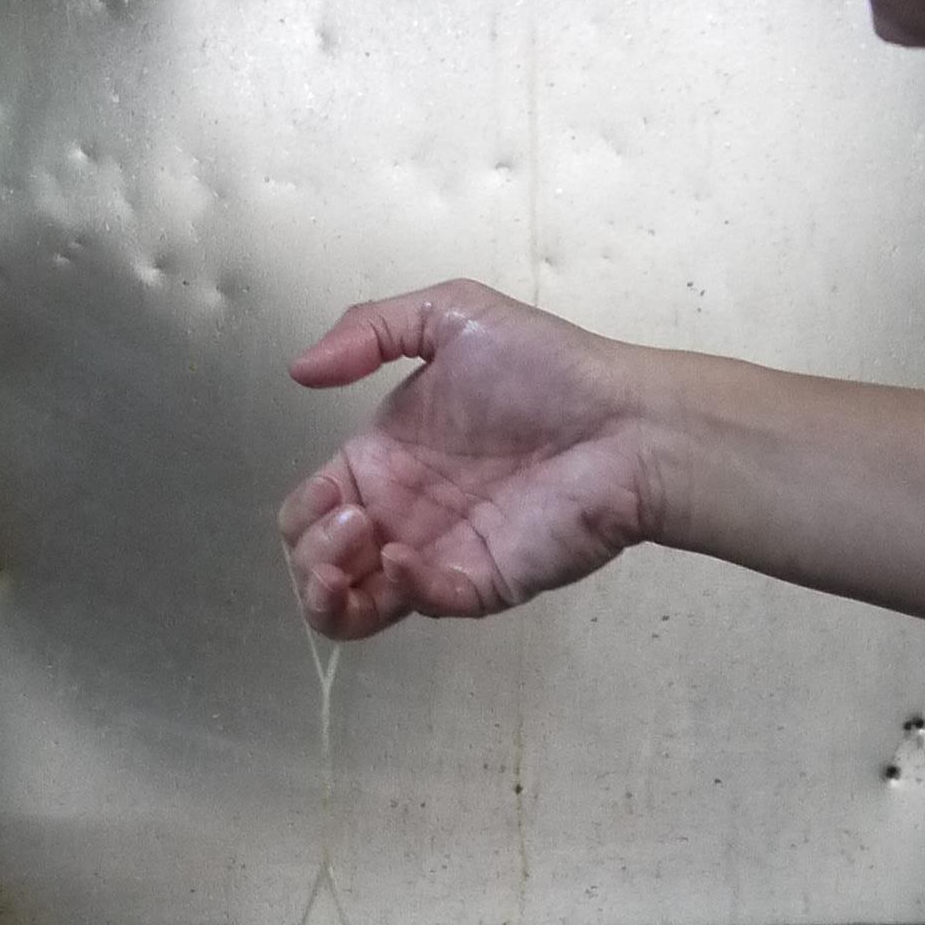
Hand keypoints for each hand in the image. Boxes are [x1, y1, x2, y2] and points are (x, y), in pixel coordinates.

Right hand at [280, 280, 661, 637]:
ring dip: (329, 593)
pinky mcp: (480, 584)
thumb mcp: (450, 314)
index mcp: (385, 460)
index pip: (308, 511)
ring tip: (360, 547)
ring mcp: (439, 555)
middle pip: (316, 567)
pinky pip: (420, 607)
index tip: (339, 492)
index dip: (304, 514)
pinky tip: (406, 554)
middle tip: (356, 519)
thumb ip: (369, 329)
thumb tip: (298, 371)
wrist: (626, 419)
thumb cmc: (547, 367)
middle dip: (309, 555)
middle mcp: (403, 515)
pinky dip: (399, 589)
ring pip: (352, 610)